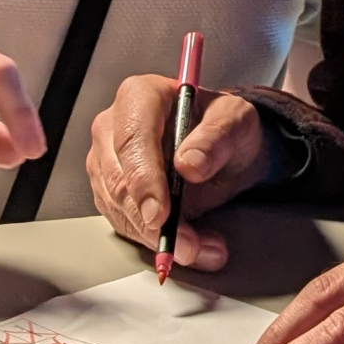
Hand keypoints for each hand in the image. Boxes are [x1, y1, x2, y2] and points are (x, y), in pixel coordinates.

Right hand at [86, 73, 270, 271]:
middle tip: (188, 244)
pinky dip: (155, 241)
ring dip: (158, 237)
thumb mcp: (236, 121)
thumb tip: (190, 164)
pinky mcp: (110, 191)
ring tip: (202, 247)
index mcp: (140, 96)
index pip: (132, 139)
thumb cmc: (225, 126)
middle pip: (118, 180)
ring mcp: (107, 160)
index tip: (161, 214)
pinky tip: (189, 245)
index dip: (143, 180)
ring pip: (119, 208)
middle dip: (152, 221)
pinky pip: (124, 224)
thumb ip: (217, 137)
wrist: (224, 149)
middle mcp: (114, 126)